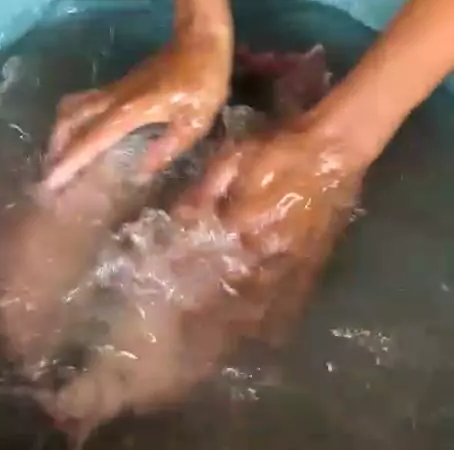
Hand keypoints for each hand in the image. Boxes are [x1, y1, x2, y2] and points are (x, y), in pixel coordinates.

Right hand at [43, 26, 232, 193]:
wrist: (200, 38)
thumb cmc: (203, 79)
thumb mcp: (196, 120)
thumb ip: (167, 147)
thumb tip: (139, 172)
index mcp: (132, 109)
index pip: (92, 138)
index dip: (71, 160)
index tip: (52, 181)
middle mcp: (116, 98)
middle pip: (72, 117)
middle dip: (57, 145)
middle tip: (50, 172)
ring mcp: (116, 88)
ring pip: (75, 106)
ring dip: (62, 130)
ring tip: (60, 155)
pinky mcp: (121, 84)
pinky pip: (87, 102)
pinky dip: (76, 120)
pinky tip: (83, 136)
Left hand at [177, 110, 373, 335]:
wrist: (334, 147)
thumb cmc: (278, 147)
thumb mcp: (231, 158)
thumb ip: (203, 192)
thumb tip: (177, 220)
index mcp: (242, 225)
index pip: (203, 262)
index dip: (181, 281)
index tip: (161, 297)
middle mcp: (266, 251)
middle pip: (231, 292)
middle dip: (207, 315)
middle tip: (186, 336)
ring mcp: (293, 260)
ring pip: (262, 303)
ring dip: (239, 326)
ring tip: (219, 348)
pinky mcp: (315, 260)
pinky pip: (295, 298)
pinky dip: (279, 319)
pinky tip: (268, 336)